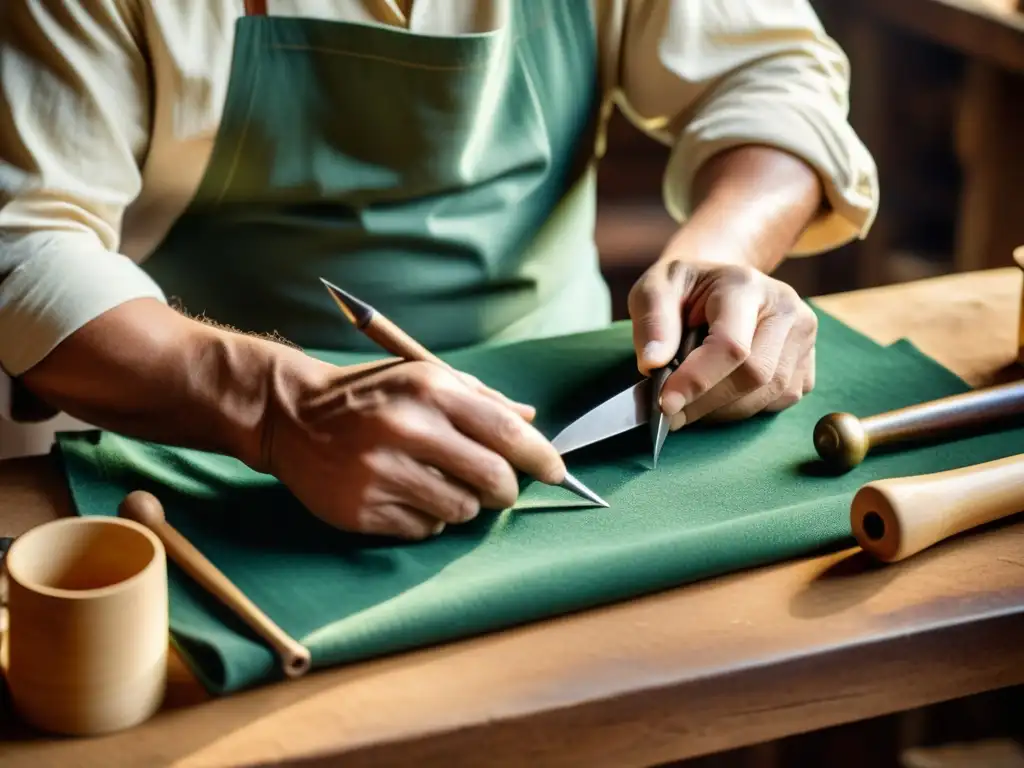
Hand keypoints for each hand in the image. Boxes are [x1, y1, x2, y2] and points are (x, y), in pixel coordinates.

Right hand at [260, 356, 564, 539]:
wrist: (292, 416)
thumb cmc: (370, 395)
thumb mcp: (424, 378)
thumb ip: (481, 399)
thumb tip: (532, 422)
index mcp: (431, 391)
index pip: (508, 433)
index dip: (541, 459)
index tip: (556, 472)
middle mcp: (409, 430)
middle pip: (494, 480)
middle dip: (506, 490)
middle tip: (498, 488)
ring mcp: (384, 473)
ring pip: (463, 510)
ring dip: (463, 503)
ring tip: (436, 481)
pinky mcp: (364, 509)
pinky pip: (426, 528)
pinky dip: (428, 516)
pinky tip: (404, 493)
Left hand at [628, 259, 816, 429]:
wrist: (718, 283)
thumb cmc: (684, 289)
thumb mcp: (654, 290)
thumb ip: (653, 322)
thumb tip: (653, 364)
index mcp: (744, 285)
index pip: (730, 344)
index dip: (697, 380)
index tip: (666, 404)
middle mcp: (784, 308)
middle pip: (755, 375)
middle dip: (707, 403)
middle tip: (671, 413)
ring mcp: (803, 335)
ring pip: (769, 394)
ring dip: (723, 411)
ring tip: (692, 403)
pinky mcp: (808, 362)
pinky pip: (780, 401)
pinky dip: (745, 408)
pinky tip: (721, 394)